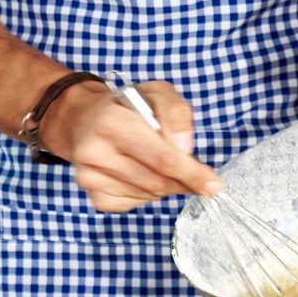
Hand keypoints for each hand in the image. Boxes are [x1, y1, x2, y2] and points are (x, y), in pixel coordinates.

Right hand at [41, 80, 223, 212]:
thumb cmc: (127, 107)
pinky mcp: (94, 197)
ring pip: (149, 194)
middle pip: (157, 181)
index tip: (213, 184)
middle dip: (183, 181)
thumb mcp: (156, 92)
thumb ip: (176, 113)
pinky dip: (148, 193)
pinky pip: (135, 204)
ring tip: (157, 163)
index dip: (191, 173)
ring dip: (165, 184)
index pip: (161, 158)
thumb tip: (184, 150)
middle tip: (196, 176)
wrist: (84, 120)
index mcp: (112, 122)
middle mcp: (96, 152)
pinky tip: (140, 173)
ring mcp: (91, 178)